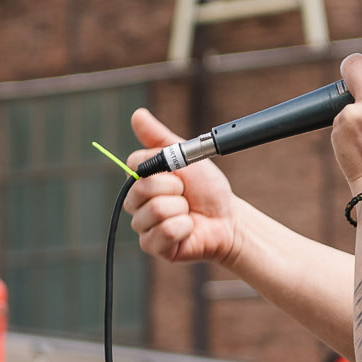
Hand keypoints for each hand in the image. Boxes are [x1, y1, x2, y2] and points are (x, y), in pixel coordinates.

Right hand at [125, 108, 243, 266]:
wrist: (228, 218)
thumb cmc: (206, 188)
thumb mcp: (186, 156)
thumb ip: (159, 137)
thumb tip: (137, 114)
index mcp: (140, 179)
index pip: (133, 165)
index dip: (161, 168)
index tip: (179, 172)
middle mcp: (136, 203)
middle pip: (141, 189)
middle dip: (175, 188)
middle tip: (186, 194)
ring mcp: (143, 226)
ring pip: (156, 210)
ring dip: (182, 209)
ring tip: (188, 211)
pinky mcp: (153, 246)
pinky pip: (165, 232)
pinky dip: (185, 227)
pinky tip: (189, 228)